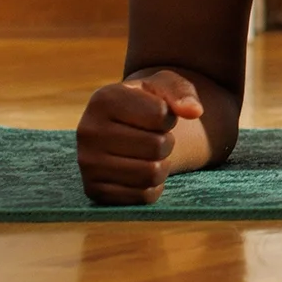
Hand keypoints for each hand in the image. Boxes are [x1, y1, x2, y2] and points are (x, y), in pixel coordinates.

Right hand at [75, 70, 202, 205]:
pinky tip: (141, 171)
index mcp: (104, 99)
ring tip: (150, 154)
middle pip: (157, 146)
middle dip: (167, 142)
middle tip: (155, 137)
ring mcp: (87, 164)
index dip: (169, 117)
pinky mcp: (94, 191)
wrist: (125, 129)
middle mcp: (87, 131)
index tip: (158, 115)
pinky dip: (153, 186)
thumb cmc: (148, 103)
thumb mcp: (166, 85)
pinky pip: (143, 196)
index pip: (161, 115)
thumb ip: (183, 92)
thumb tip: (194, 111)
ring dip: (162, 165)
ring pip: (151, 174)